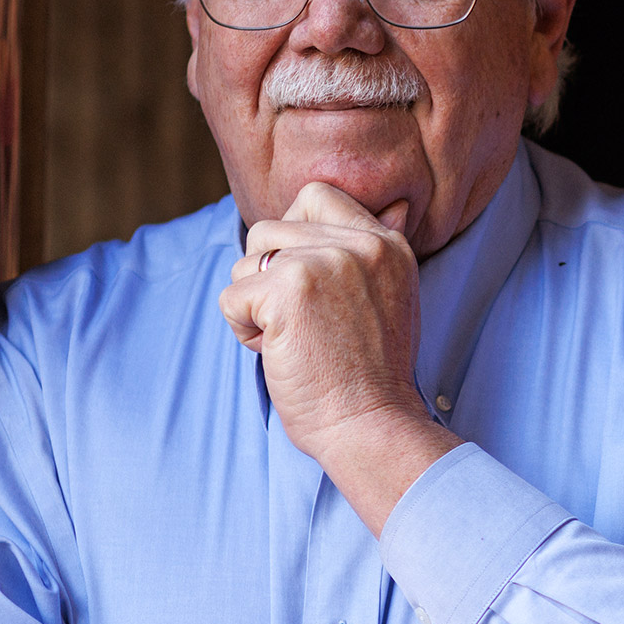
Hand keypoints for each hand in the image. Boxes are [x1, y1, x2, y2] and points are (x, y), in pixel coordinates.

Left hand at [221, 182, 458, 530]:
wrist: (371, 426)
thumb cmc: (370, 376)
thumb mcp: (392, 297)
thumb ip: (368, 254)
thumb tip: (388, 205)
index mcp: (387, 243)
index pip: (316, 197)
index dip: (292, 237)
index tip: (306, 288)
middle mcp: (360, 243)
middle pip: (269, 229)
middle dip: (267, 278)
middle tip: (302, 323)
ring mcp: (324, 262)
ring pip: (246, 261)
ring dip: (255, 306)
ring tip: (293, 341)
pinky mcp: (288, 289)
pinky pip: (232, 297)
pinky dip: (243, 332)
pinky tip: (279, 354)